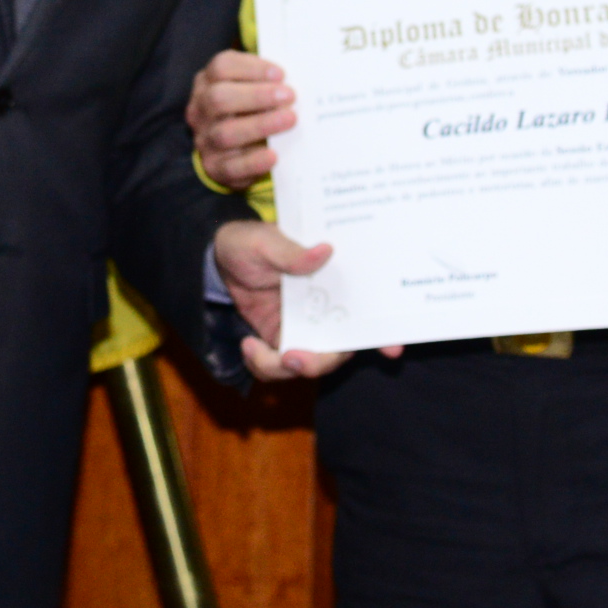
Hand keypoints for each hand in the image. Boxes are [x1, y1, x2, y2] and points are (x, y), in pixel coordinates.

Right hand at [187, 50, 295, 190]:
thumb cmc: (249, 109)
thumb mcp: (250, 89)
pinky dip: (253, 162)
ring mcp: (204, 139)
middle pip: (218, 98)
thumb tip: (293, 81)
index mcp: (207, 82)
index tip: (281, 74)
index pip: (221, 67)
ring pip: (225, 133)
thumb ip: (267, 82)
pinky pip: (231, 167)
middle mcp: (200, 109)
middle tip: (289, 96)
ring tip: (290, 119)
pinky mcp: (214, 167)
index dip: (251, 68)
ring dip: (260, 125)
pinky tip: (273, 155)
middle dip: (257, 96)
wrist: (233, 151)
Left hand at [210, 219, 397, 381]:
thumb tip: (323, 252)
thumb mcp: (262, 240)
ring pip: (311, 363)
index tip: (393, 349)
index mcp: (331, 279)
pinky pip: (280, 367)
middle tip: (292, 357)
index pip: (367, 306)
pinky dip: (263, 364)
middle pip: (340, 348)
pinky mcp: (281, 341)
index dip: (384, 331)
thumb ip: (289, 251)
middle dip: (321, 362)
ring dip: (288, 367)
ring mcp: (304, 328)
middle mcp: (325, 308)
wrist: (215, 260)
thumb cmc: (247, 242)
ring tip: (255, 349)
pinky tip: (247, 344)